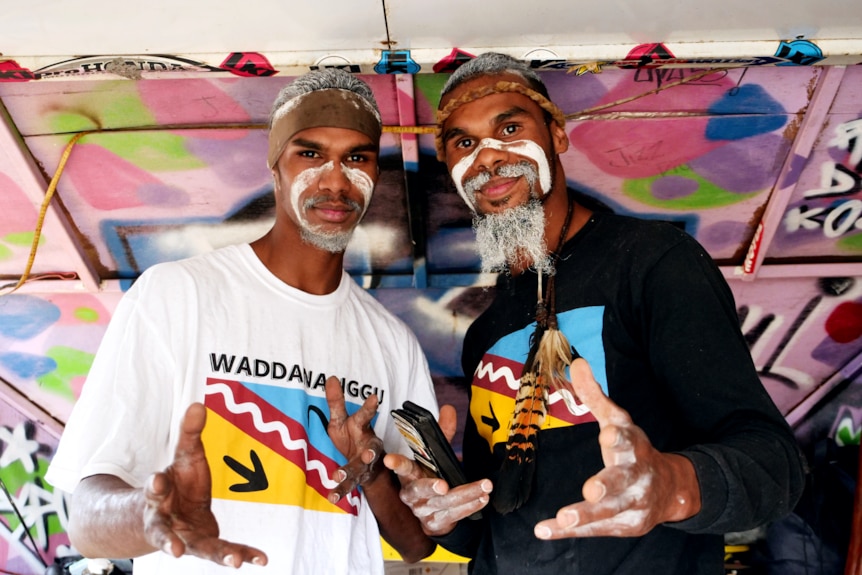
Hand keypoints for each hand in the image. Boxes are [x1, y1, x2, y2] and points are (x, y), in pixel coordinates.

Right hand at [143, 403, 267, 567]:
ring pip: (198, 549)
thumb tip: (198, 404)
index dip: (155, 485)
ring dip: (217, 555)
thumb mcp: (184, 456)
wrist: (168, 513)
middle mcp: (166, 522)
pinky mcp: (205, 545)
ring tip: (234, 562)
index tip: (157, 481)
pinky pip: (224, 552)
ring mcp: (185, 538)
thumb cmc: (177, 482)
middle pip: (163, 533)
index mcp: (158, 495)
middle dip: (167, 542)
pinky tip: (262, 559)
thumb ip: (189, 434)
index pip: (154, 490)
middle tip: (175, 551)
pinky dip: (243, 555)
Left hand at [325, 376, 385, 502]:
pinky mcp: (358, 478)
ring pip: (359, 469)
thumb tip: (330, 377)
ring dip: (350, 473)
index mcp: (363, 428)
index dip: (370, 407)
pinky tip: (331, 497)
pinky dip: (340, 491)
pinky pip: (349, 485)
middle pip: (370, 449)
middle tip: (367, 453)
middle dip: (370, 452)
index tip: (374, 398)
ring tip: (339, 476)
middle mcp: (368, 447)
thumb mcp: (341, 419)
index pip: (366, 416)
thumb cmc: (352, 437)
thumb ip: (336, 402)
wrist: (367, 464)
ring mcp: (364, 464)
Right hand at [384, 405, 491, 535]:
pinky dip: (470, 507)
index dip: (396, 464)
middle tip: (444, 485)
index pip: (402, 468)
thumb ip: (442, 433)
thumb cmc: (431, 476)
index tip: (389, 460)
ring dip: (466, 495)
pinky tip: (482, 498)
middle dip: (431, 487)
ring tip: (484, 486)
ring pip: (443, 503)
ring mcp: (423, 510)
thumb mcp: (434, 455)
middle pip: (420, 489)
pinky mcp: (435, 523)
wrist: (431, 512)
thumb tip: (448, 408)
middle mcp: (412, 494)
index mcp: (409, 475)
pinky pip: (454, 515)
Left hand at [534, 359, 700, 539]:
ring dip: (586, 516)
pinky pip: (594, 530)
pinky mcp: (624, 526)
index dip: (619, 438)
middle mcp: (636, 477)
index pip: (628, 441)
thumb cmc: (635, 451)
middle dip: (607, 486)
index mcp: (634, 448)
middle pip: (622, 482)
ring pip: (608, 512)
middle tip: (591, 488)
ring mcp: (632, 505)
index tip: (608, 434)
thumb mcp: (618, 420)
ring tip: (563, 518)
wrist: (670, 490)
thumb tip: (577, 362)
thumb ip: (595, 396)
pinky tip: (544, 530)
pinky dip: (568, 532)